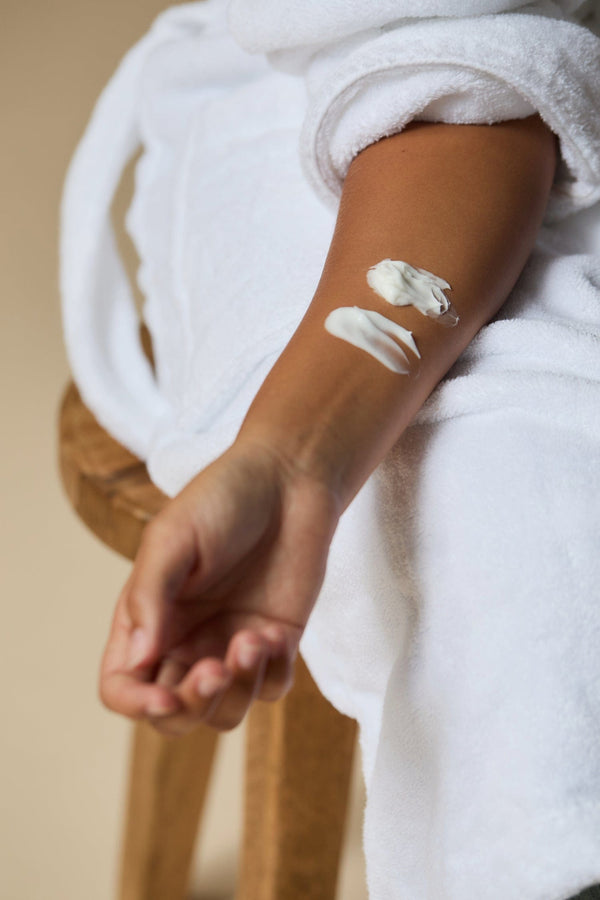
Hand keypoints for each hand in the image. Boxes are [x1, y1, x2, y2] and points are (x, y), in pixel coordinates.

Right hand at [98, 438, 339, 734]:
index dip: (137, 704)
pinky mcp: (278, 642)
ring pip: (225, 712)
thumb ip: (150, 597)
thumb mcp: (172, 539)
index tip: (165, 694)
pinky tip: (276, 632)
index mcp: (148, 619)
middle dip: (193, 705)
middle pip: (175, 714)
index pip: (123, 686)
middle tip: (216, 668)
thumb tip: (139, 661)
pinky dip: (274, 674)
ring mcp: (232, 644)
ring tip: (255, 638)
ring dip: (239, 690)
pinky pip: (272, 689)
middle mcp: (186, 640)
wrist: (289, 478)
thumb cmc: (222, 498)